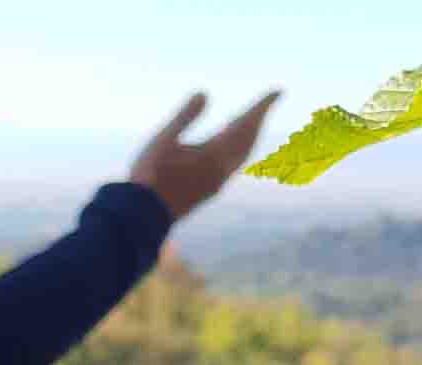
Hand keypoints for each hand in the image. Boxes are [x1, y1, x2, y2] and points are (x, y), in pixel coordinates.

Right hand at [130, 91, 279, 220]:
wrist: (143, 215)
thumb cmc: (150, 174)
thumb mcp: (164, 139)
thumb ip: (186, 116)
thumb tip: (205, 93)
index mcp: (214, 153)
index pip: (246, 124)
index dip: (262, 106)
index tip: (278, 91)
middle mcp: (222, 169)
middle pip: (250, 140)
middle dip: (259, 119)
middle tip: (267, 102)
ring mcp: (217, 182)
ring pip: (243, 154)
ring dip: (250, 135)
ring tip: (250, 120)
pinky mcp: (210, 191)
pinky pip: (233, 164)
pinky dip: (239, 148)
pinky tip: (229, 147)